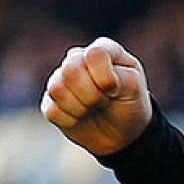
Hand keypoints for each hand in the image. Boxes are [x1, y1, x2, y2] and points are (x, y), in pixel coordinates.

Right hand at [40, 38, 153, 156]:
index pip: (95, 54)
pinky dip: (72, 120)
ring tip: (94, 107)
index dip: (106, 77)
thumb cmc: (130, 104)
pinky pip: (52, 110)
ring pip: (57, 89)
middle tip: (104, 100)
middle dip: (92, 94)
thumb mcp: (135, 88)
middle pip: (71, 70)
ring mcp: (59, 79)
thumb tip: (91, 77)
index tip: (116, 89)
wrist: (121, 133)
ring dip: (82, 108)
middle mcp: (77, 59)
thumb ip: (119, 76)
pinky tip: (81, 117)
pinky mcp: (49, 101)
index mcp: (102, 50)